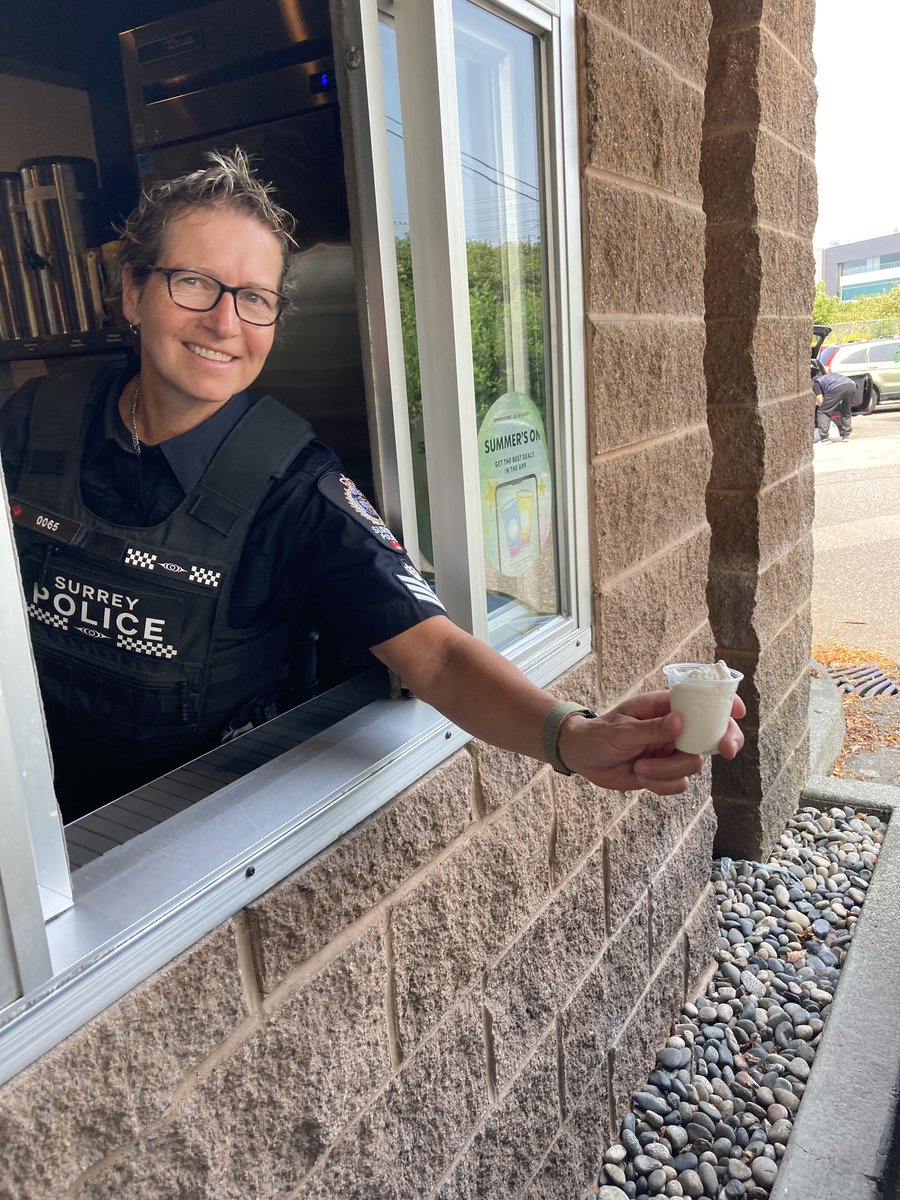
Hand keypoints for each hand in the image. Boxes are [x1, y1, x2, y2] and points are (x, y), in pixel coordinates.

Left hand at [556, 690, 744, 795]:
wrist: (582, 758)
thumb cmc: (599, 734)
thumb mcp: (622, 730)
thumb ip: (652, 728)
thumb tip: (681, 722)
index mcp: (665, 708)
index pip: (702, 702)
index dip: (725, 706)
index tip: (738, 714)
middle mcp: (674, 729)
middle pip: (712, 735)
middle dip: (721, 743)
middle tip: (725, 752)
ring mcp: (671, 751)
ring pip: (693, 764)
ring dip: (667, 770)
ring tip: (640, 766)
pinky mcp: (665, 773)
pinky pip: (680, 783)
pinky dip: (661, 784)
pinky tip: (640, 776)